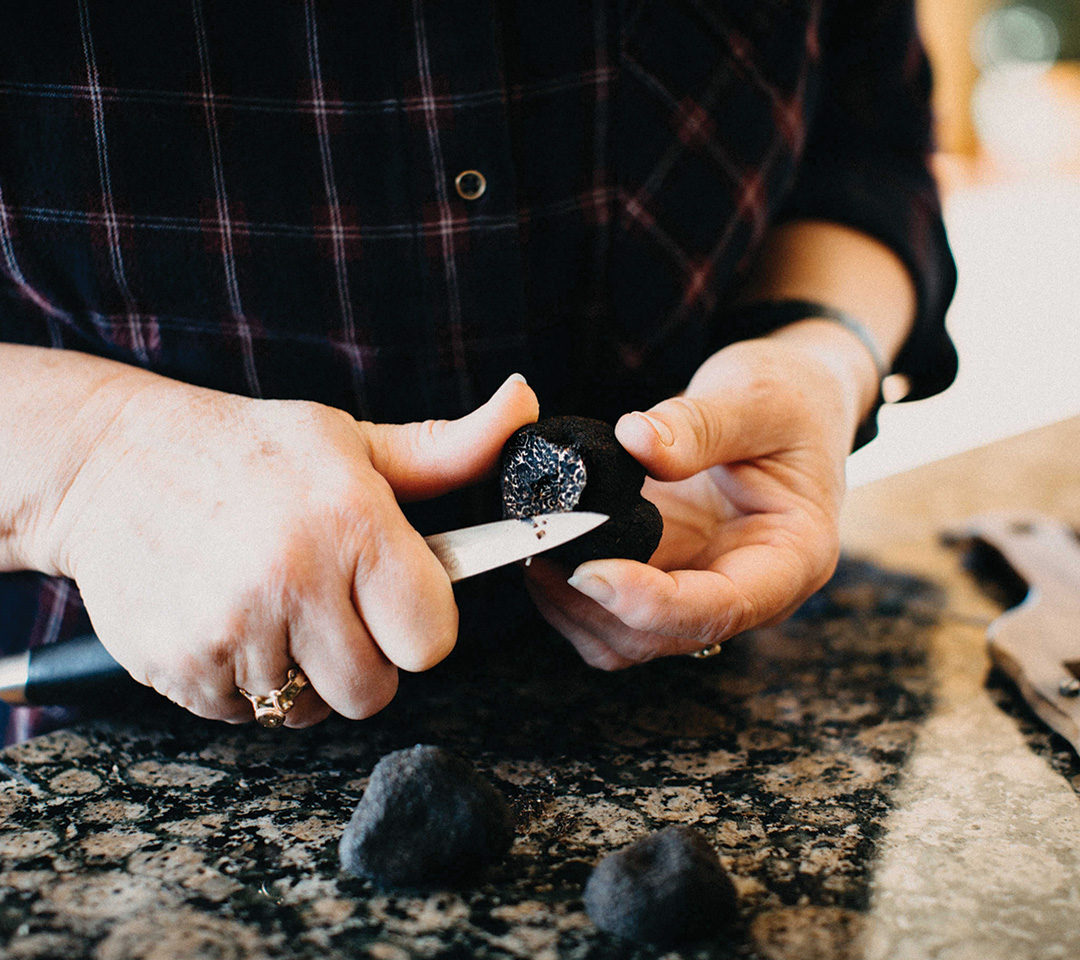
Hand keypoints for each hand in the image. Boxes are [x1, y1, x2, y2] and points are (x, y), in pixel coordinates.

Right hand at [44, 373, 537, 724]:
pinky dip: (243, 685)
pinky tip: (226, 620)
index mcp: (353, 523)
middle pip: (373, 692)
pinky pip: (244, 717)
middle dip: (362, 660)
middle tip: (326, 604)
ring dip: (298, 674)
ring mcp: (231, 631)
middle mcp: (294, 580)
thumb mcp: (353, 440)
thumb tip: (526, 403)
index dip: (417, 625)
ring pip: (306, 711)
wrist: (110, 463)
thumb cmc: (250, 450)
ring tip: (270, 605)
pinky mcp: (179, 668)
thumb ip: (450, 448)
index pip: (431, 640)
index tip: (390, 598)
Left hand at [523, 330, 867, 668]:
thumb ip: (700, 424)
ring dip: (569, 604)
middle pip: (661, 637)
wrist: (788, 404)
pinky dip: (565, 590)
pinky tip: (543, 543)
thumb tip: (636, 442)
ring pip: (623, 638)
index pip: (720, 608)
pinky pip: (605, 612)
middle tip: (536, 543)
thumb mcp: (756, 397)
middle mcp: (744, 591)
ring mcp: (697, 588)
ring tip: (530, 541)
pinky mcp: (661, 575)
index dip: (650, 602)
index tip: (589, 573)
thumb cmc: (790, 401)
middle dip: (591, 603)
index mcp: (790, 559)